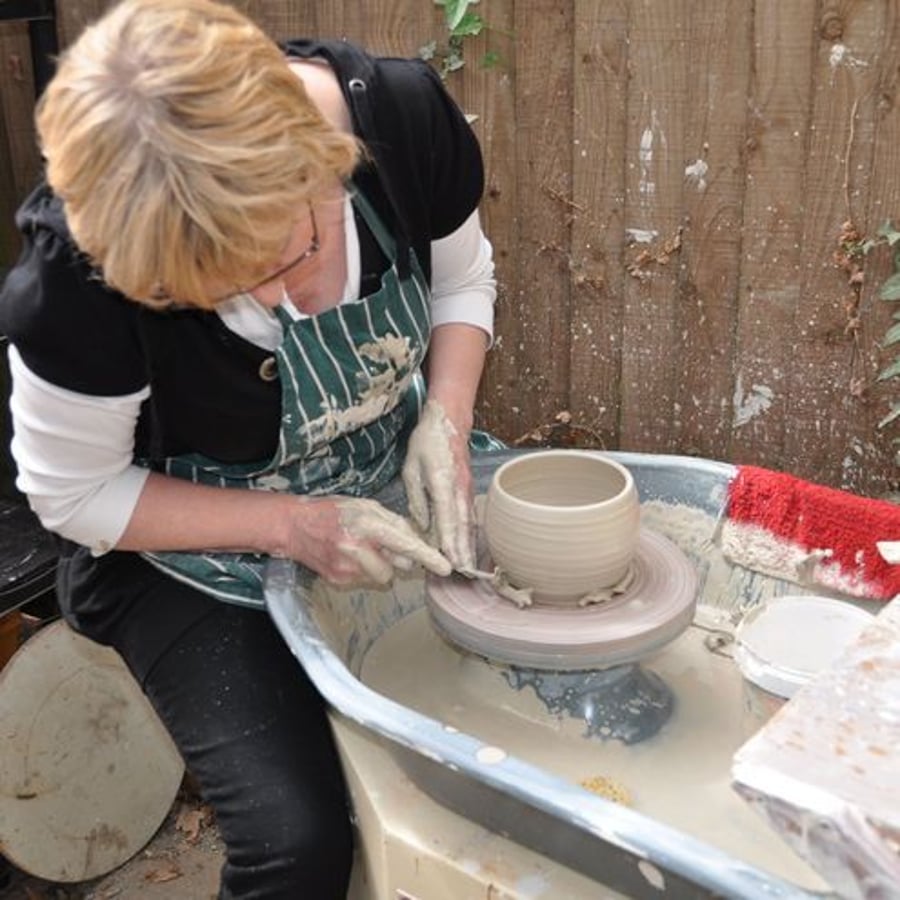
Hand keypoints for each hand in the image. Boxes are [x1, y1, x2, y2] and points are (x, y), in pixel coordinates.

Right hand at [284, 495, 450, 585]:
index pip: (405, 544)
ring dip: (380, 565)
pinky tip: (350, 557)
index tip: (445, 567)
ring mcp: (347, 569)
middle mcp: (358, 549)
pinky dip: (365, 570)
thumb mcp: (366, 506)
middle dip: (398, 558)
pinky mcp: (340, 581)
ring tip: (361, 549)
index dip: (427, 557)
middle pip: (398, 566)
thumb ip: (393, 522)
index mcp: (367, 525)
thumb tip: (416, 540)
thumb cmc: (333, 512)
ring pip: (383, 576)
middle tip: (382, 544)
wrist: (294, 527)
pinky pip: (367, 580)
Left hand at [402, 399, 475, 570]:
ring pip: (469, 522)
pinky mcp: (467, 489)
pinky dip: (469, 533)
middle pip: (463, 524)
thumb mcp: (411, 468)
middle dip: (463, 549)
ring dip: (469, 545)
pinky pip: (469, 515)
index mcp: (442, 481)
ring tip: (468, 567)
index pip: (447, 514)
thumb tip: (422, 524)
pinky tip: (468, 547)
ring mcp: (466, 489)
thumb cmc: (426, 443)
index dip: (449, 538)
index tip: (450, 558)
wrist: (449, 422)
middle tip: (464, 573)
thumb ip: (416, 498)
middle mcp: (459, 488)